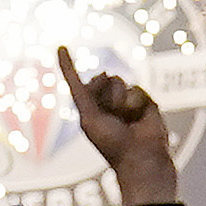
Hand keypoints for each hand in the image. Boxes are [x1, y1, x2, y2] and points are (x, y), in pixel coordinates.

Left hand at [58, 46, 178, 203]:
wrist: (141, 157)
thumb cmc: (112, 144)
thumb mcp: (90, 118)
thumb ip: (87, 93)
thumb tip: (104, 73)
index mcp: (89, 108)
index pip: (77, 82)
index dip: (67, 65)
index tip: (60, 47)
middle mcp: (106, 102)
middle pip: (102, 78)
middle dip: (104, 92)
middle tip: (111, 116)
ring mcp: (125, 102)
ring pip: (119, 82)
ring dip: (120, 101)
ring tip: (126, 120)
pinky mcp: (144, 102)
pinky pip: (136, 89)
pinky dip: (136, 103)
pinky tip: (139, 119)